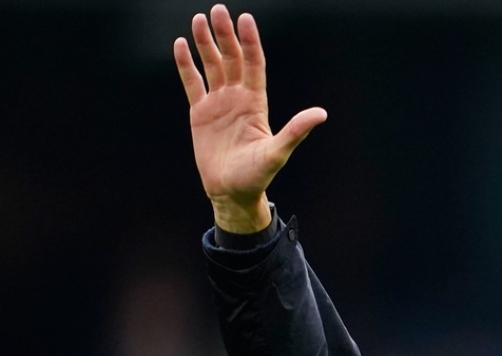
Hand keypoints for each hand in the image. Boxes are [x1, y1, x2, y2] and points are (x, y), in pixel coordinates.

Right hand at [174, 4, 326, 232]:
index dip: (250, 42)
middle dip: (225, 36)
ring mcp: (218, 104)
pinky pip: (192, 83)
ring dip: (205, 43)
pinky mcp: (200, 113)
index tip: (245, 19)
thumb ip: (296, 131)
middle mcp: (238, 98)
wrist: (231, 191)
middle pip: (231, 59)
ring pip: (211, 66)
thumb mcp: (278, 152)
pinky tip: (180, 45)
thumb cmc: (257, 175)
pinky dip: (186, 65)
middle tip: (218, 10)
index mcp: (256, 103)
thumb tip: (321, 113)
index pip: (254, 64)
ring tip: (199, 19)